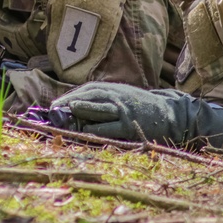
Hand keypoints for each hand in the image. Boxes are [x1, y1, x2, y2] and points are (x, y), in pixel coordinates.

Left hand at [53, 82, 222, 146]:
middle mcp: (116, 97)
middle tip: (53, 111)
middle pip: (88, 97)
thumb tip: (73, 107)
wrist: (169, 114)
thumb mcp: (121, 96)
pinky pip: (109, 129)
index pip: (86, 90)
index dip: (68, 97)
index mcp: (112, 90)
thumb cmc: (139, 106)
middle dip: (69, 104)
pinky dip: (95, 130)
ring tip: (66, 115)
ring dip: (80, 113)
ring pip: (97, 110)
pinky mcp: (129, 127)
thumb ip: (101, 100)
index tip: (53, 106)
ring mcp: (122, 112)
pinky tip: (85, 132)